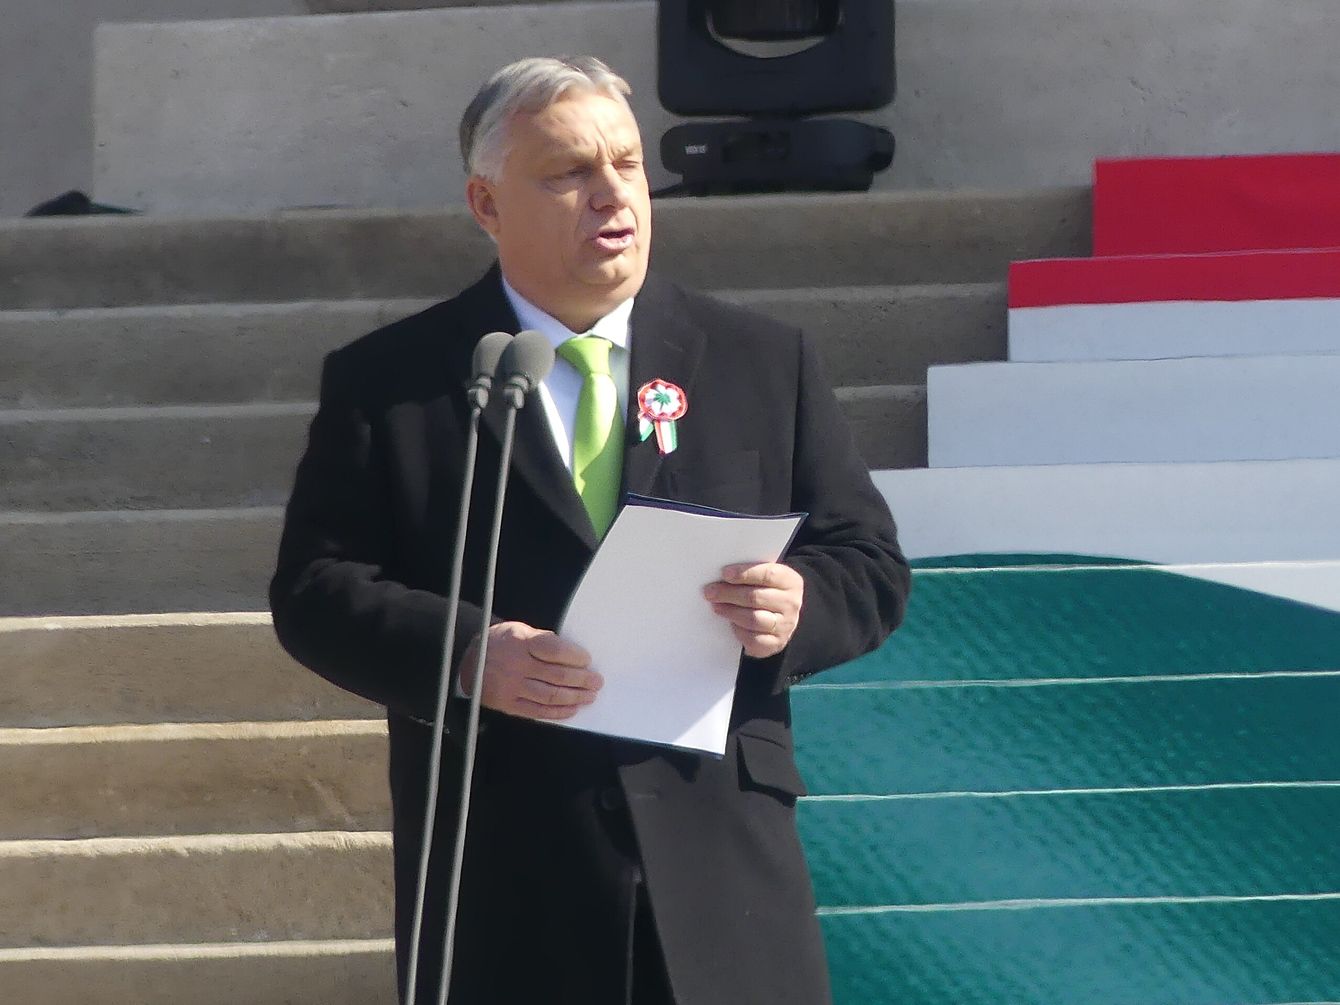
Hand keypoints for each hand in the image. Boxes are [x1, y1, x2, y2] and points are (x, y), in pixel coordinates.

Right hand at [458, 621, 601, 720]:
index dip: (574, 656)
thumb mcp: (518, 630)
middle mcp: (517, 665)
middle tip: (597, 682)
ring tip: (590, 696)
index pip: (554, 650)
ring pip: (550, 695)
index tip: (587, 660)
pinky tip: (572, 709)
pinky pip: (537, 711)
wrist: (468, 660)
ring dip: (574, 697)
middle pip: (556, 675)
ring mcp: (512, 687)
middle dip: (582, 679)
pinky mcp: (508, 704)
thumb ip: (542, 640)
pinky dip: (557, 712)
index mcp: (521, 642)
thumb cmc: (500, 642)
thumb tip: (571, 654)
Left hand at [703, 562, 803, 658]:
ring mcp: (785, 625)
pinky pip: (753, 639)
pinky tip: (731, 624)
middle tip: (710, 592)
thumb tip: (722, 574)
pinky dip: (739, 631)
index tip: (725, 573)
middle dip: (729, 594)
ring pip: (753, 619)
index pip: (768, 575)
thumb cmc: (766, 592)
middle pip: (756, 597)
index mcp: (790, 581)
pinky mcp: (776, 643)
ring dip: (731, 612)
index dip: (744, 573)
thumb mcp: (765, 578)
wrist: (780, 617)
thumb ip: (749, 574)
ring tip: (716, 606)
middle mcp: (791, 603)